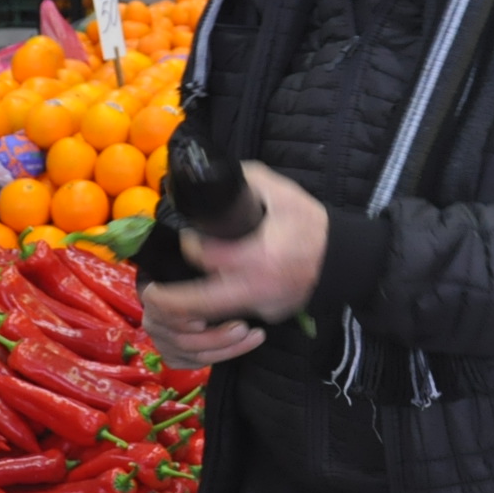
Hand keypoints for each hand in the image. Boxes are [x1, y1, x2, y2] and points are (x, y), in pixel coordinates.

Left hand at [141, 164, 328, 364]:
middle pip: (199, 305)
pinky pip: (234, 314)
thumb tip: (214, 175)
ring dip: (190, 309)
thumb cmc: (310, 224)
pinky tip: (211, 293)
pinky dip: (218, 308)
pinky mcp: (266, 317)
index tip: (187, 238)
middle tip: (150, 291)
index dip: (190, 245)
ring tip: (170, 296)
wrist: (343, 259)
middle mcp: (256, 289)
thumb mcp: (281, 192)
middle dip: (169, 301)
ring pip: (213, 317)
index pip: (207, 257)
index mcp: (258, 256)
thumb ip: (247, 181)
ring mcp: (261, 308)